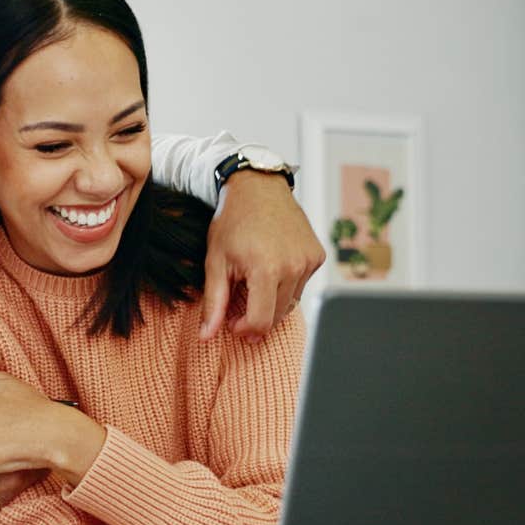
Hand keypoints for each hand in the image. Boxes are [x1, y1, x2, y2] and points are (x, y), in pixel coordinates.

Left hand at [201, 170, 325, 340]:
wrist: (258, 187)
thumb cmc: (232, 222)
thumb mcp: (215, 261)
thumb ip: (214, 302)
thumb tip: (206, 336)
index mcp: (266, 270)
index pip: (261, 322)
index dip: (244, 329)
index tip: (233, 322)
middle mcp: (294, 266)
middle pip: (277, 315)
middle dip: (256, 316)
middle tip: (239, 303)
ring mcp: (309, 260)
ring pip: (291, 302)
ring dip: (272, 300)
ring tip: (254, 279)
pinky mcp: (318, 255)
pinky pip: (302, 284)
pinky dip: (287, 283)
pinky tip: (272, 266)